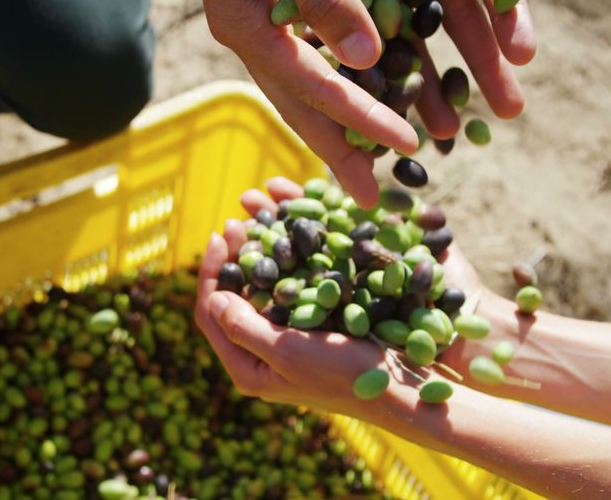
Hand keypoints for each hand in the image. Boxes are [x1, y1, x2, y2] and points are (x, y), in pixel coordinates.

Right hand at [185, 0, 535, 207]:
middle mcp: (247, 31)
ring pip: (302, 87)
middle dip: (338, 150)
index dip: (358, 118)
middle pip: (297, 103)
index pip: (308, 83)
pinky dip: (340, 86)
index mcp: (241, 19)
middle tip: (371, 198)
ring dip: (338, 128)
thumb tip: (366, 61)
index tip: (404, 147)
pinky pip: (310, 57)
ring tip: (370, 166)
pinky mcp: (274, 7)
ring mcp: (258, 22)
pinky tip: (365, 104)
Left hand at [194, 178, 397, 419]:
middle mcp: (261, 357)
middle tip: (238, 222)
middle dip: (232, 258)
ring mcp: (287, 342)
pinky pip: (289, 291)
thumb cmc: (344, 373)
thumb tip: (215, 296)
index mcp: (247, 368)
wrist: (399, 387)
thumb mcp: (289, 351)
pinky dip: (285, 263)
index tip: (221, 234)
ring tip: (258, 222)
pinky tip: (290, 239)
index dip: (211, 272)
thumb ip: (244, 327)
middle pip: (232, 299)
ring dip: (256, 256)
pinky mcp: (312, 330)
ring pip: (259, 291)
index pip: (211, 314)